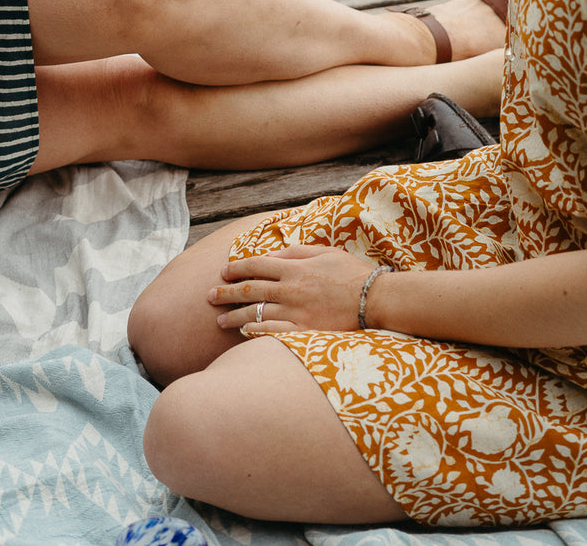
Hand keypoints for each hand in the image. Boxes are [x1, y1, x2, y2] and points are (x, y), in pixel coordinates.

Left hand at [208, 245, 378, 335]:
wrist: (376, 300)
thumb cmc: (352, 274)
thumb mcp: (325, 252)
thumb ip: (296, 251)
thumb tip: (271, 253)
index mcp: (295, 267)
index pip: (257, 265)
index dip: (236, 268)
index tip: (223, 272)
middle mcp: (291, 289)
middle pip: (250, 289)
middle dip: (226, 292)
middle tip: (209, 296)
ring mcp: (296, 313)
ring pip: (256, 314)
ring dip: (234, 316)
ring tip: (219, 320)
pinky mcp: (304, 332)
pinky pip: (273, 334)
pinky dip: (255, 333)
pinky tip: (243, 334)